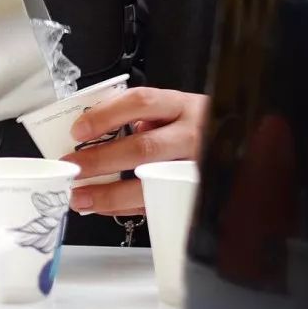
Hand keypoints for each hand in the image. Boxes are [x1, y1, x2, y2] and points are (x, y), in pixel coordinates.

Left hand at [62, 88, 207, 216]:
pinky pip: (156, 202)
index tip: (78, 130)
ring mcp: (195, 166)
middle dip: (101, 160)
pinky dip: (126, 206)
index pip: (140, 102)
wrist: (235, 141)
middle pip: (142, 147)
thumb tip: (89, 133)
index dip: (106, 115)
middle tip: (72, 168)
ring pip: (150, 182)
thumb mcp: (170, 109)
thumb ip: (137, 115)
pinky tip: (104, 206)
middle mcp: (191, 134)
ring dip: (109, 192)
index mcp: (179, 105)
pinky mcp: (194, 192)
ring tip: (81, 197)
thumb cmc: (191, 125)